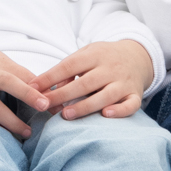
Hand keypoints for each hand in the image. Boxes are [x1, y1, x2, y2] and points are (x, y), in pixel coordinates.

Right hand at [0, 46, 49, 136]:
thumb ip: (19, 74)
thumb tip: (47, 90)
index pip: (22, 73)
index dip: (39, 86)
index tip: (54, 98)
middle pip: (7, 82)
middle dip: (27, 94)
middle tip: (44, 107)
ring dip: (11, 122)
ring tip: (27, 133)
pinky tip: (4, 136)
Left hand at [33, 40, 154, 119]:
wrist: (138, 56)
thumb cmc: (104, 58)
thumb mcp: (87, 55)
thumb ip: (69, 69)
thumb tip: (49, 88)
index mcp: (95, 55)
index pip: (69, 65)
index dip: (50, 77)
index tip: (32, 87)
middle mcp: (111, 68)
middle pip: (85, 83)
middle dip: (62, 95)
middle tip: (43, 105)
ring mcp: (124, 82)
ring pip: (105, 96)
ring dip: (84, 106)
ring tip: (66, 115)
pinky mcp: (136, 94)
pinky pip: (130, 105)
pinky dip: (119, 111)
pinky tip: (105, 115)